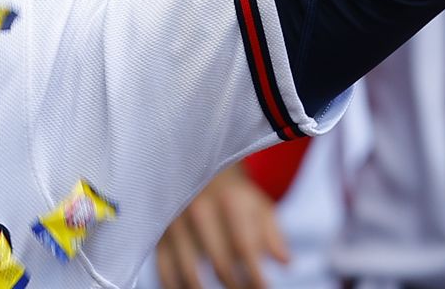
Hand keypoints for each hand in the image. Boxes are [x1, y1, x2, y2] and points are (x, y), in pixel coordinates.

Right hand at [154, 165, 290, 288]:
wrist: (195, 167)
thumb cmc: (233, 195)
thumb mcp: (258, 205)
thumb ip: (273, 234)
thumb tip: (284, 262)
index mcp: (229, 201)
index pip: (244, 248)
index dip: (255, 275)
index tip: (264, 288)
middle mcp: (199, 210)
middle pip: (220, 264)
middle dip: (236, 286)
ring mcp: (175, 222)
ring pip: (190, 272)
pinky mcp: (160, 233)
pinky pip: (164, 270)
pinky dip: (175, 287)